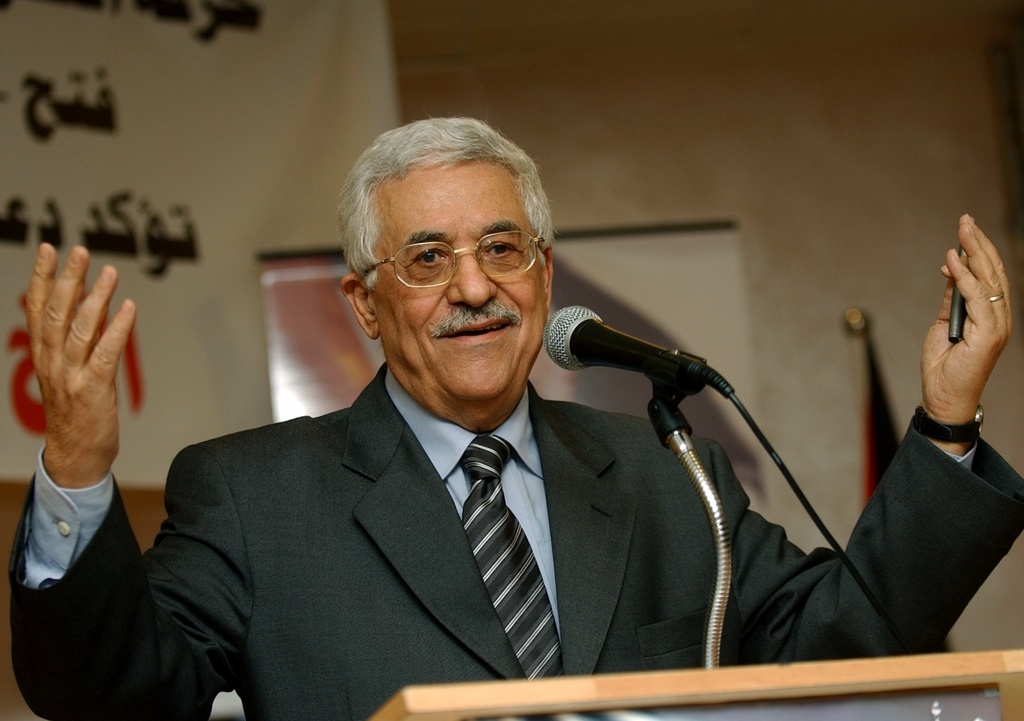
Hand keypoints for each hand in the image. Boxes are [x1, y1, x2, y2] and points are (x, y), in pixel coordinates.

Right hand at [25, 244, 136, 487]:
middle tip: (80, 251)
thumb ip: (74, 339)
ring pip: (79, 330)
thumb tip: (87, 304)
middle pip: (56, 313)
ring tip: (109, 272)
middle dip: (67, 278)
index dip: (41, 277)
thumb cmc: (75, 412)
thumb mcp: (66, 370)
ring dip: (95, 299)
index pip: (37, 309)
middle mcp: (52, 362)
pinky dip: (117, 329)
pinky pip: (105, 354)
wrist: (75, 456)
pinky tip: (128, 309)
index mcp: (43, 355)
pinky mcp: (93, 390)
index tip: (48, 249)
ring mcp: (71, 376)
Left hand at [920, 215, 1011, 452]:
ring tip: (962, 230)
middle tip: (966, 219)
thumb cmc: (944, 365)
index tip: (965, 228)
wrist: (943, 397)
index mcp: (992, 314)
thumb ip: (950, 297)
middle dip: (979, 243)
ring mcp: (997, 326)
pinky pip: (976, 298)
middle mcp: (999, 317)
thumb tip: (951, 267)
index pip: (990, 275)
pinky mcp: (988, 335)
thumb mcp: (943, 323)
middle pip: (993, 272)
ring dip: (974, 252)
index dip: (979, 250)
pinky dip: (963, 277)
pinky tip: (952, 260)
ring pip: (988, 281)